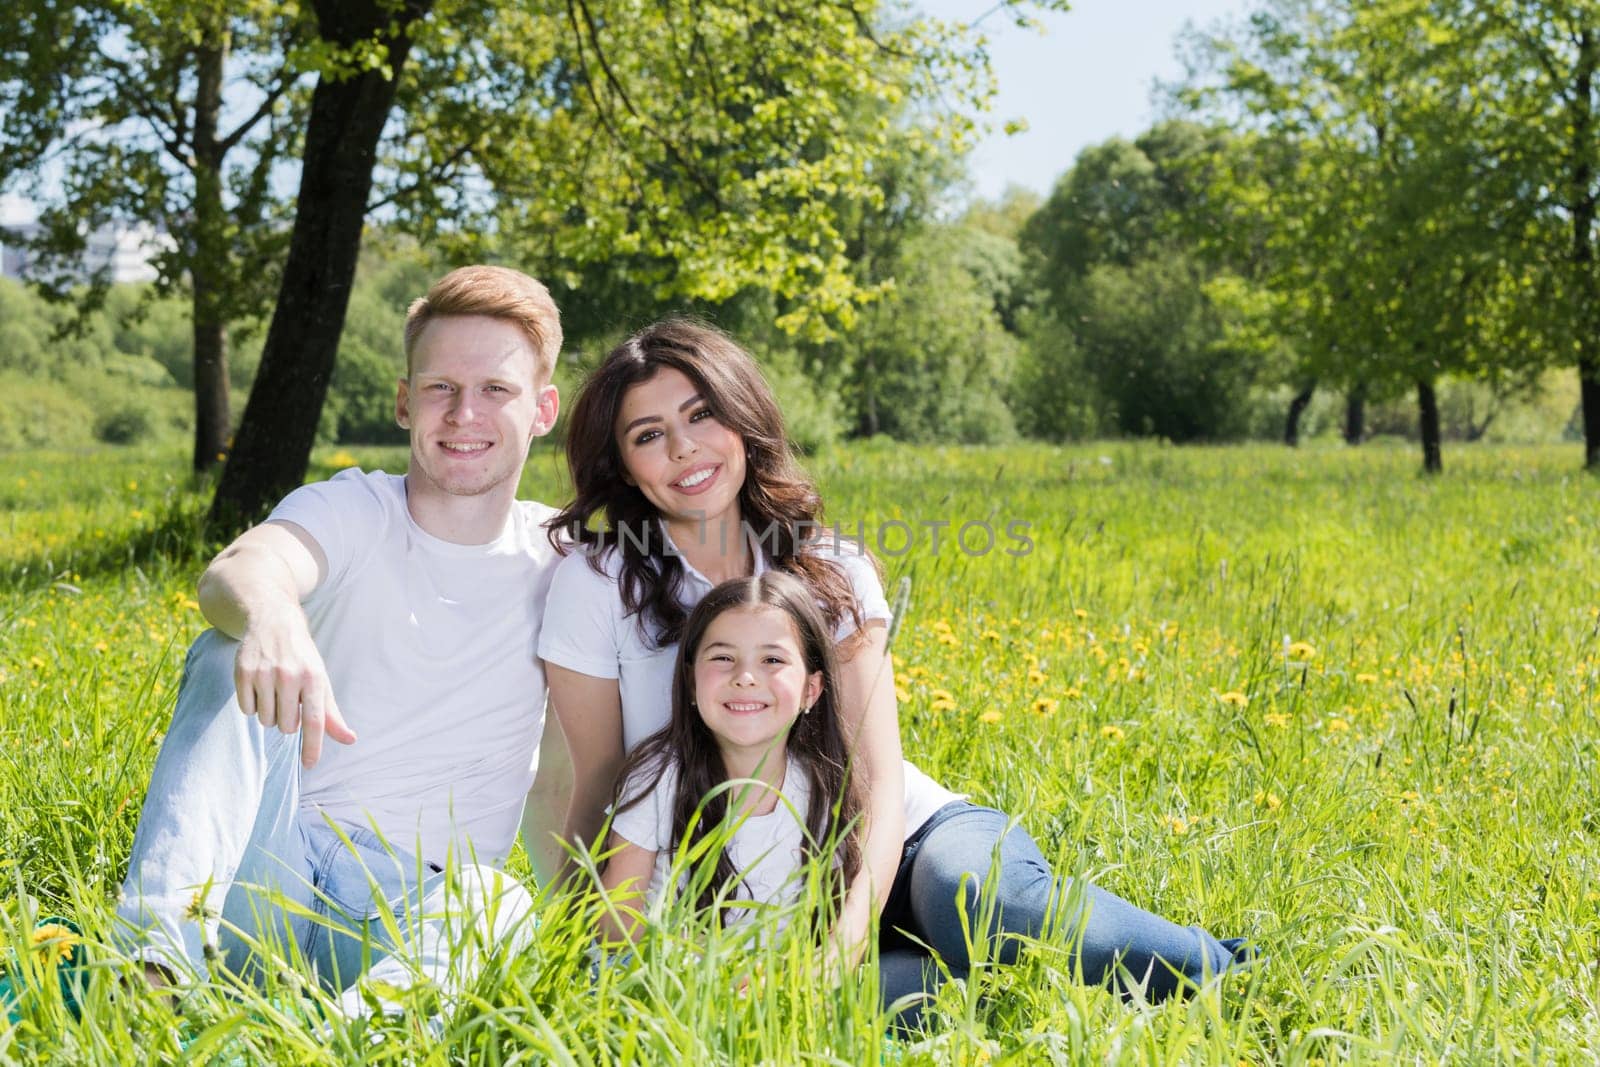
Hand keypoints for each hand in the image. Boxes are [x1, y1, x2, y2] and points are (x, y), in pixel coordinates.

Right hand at [233, 617, 356, 766]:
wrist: (274, 621)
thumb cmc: (302, 658)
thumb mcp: (321, 681)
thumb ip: (331, 714)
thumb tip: (350, 740)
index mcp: (314, 678)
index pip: (314, 721)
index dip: (313, 746)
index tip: (310, 765)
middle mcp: (289, 676)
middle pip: (286, 726)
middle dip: (288, 721)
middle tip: (289, 700)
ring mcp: (264, 673)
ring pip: (265, 720)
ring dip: (270, 713)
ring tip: (274, 691)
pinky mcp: (242, 672)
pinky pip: (246, 709)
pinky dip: (252, 704)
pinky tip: (258, 686)